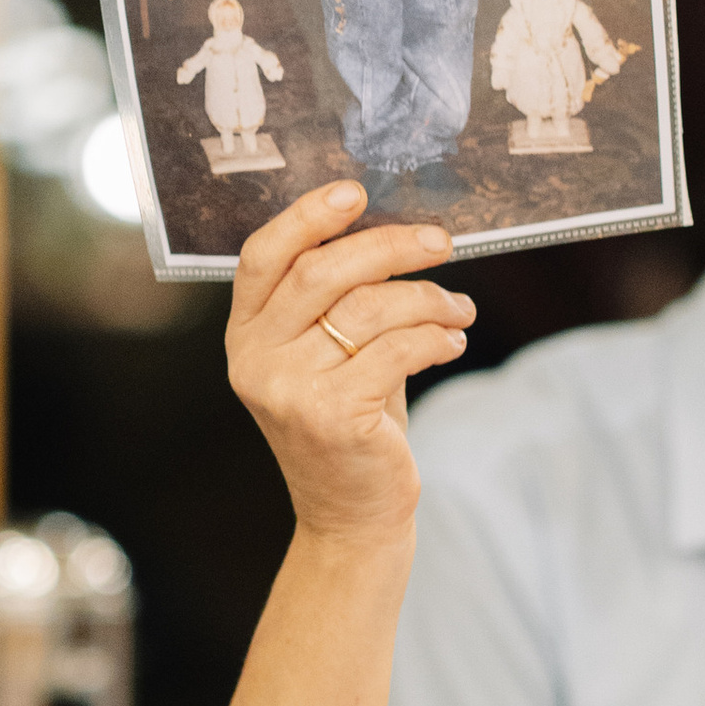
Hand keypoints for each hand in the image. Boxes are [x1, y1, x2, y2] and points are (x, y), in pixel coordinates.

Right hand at [225, 183, 472, 546]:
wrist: (350, 514)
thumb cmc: (349, 419)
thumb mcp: (331, 354)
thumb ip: (343, 299)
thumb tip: (397, 231)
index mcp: (244, 333)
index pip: (263, 255)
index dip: (307, 216)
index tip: (356, 191)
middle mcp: (253, 358)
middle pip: (321, 271)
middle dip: (389, 245)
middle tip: (439, 241)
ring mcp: (286, 389)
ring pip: (368, 308)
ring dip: (428, 298)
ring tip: (460, 308)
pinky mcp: (331, 416)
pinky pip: (397, 350)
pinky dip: (436, 337)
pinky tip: (453, 340)